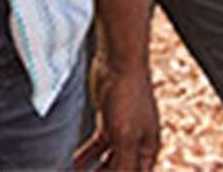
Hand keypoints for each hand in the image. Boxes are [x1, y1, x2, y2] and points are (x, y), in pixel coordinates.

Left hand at [74, 56, 158, 170]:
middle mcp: (138, 142)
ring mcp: (122, 132)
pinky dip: (86, 157)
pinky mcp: (108, 121)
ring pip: (108, 162)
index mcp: (148, 149)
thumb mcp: (125, 137)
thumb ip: (123, 165)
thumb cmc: (129, 95)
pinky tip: (74, 163)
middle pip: (121, 171)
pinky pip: (97, 147)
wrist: (119, 62)